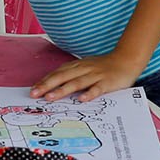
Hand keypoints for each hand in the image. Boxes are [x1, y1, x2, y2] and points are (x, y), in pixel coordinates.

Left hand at [31, 49, 145, 102]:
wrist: (127, 60)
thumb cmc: (104, 67)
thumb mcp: (86, 68)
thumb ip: (72, 75)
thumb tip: (54, 86)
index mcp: (78, 66)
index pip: (58, 73)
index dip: (44, 81)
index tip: (32, 90)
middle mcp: (84, 69)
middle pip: (63, 77)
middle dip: (47, 85)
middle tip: (34, 94)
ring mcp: (95, 75)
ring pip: (76, 82)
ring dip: (62, 90)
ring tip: (50, 97)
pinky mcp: (107, 82)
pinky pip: (97, 88)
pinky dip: (89, 93)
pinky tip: (82, 99)